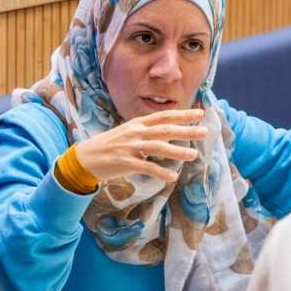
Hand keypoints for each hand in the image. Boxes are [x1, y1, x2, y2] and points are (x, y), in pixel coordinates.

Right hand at [76, 109, 207, 183]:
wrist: (85, 158)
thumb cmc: (111, 146)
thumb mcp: (129, 133)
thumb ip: (147, 132)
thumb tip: (168, 132)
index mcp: (138, 124)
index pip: (164, 116)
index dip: (183, 115)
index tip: (200, 114)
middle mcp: (136, 132)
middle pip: (165, 130)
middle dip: (186, 130)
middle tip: (205, 131)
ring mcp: (130, 147)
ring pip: (158, 147)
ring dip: (177, 151)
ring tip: (194, 155)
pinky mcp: (125, 162)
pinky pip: (146, 167)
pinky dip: (160, 172)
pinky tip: (173, 177)